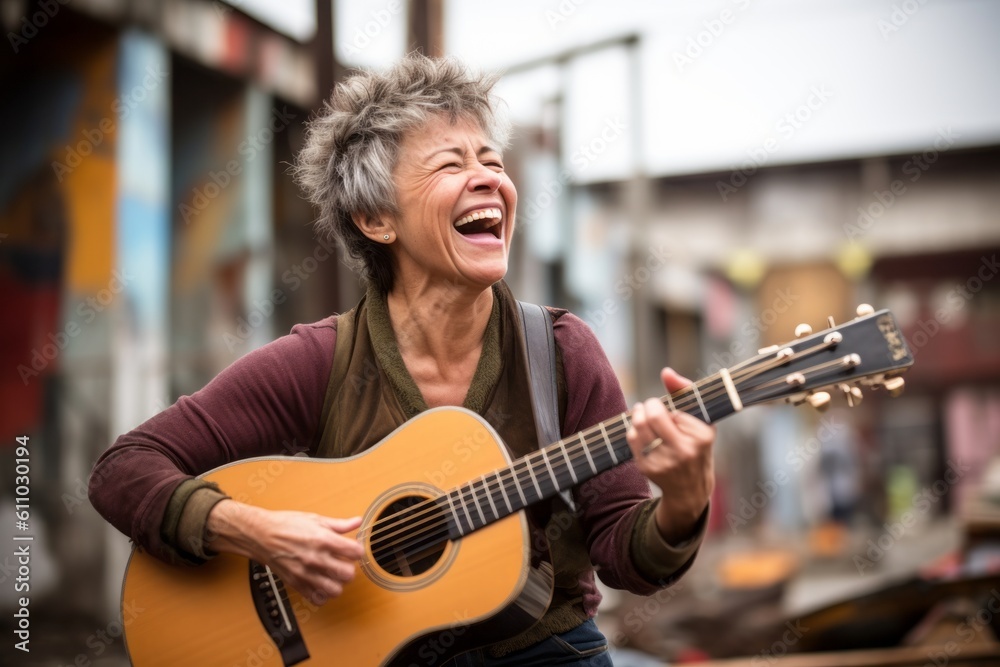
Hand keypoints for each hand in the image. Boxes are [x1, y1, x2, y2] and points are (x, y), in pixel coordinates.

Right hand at [206, 500, 364, 604]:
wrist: (261, 535)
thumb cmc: (286, 525)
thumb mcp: (315, 519)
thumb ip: (339, 524)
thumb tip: (357, 521)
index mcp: (323, 540)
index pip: (355, 552)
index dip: (357, 550)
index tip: (353, 549)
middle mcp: (316, 558)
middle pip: (348, 574)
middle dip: (349, 567)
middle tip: (344, 562)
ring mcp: (306, 574)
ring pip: (336, 590)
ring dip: (337, 583)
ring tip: (333, 574)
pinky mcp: (297, 584)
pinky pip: (318, 599)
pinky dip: (323, 594)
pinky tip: (322, 583)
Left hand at [625, 368, 715, 544]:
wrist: (690, 488)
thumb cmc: (697, 445)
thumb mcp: (701, 419)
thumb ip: (685, 391)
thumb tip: (666, 372)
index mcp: (701, 438)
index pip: (672, 410)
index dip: (665, 406)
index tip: (670, 410)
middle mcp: (683, 452)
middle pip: (652, 417)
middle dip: (647, 406)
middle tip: (650, 405)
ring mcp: (664, 462)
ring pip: (638, 427)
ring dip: (638, 415)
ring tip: (643, 414)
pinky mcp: (647, 469)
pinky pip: (631, 440)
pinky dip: (633, 431)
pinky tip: (642, 432)